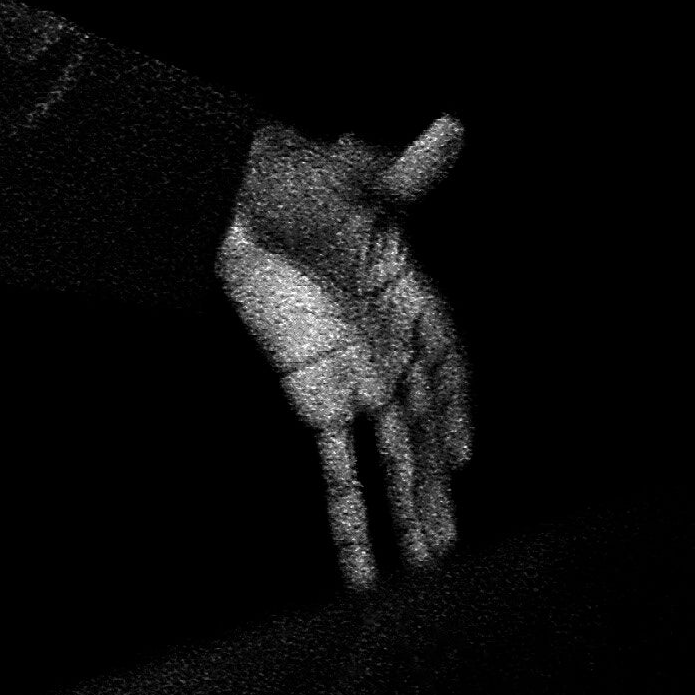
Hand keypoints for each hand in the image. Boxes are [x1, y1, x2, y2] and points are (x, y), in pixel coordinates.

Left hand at [217, 113, 473, 588]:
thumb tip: (450, 128)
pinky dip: (346, 511)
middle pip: (423, 433)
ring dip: (404, 514)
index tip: (465, 453)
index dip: (459, 405)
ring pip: (389, 460)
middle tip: (450, 551)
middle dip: (435, 492)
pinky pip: (336, 464)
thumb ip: (400, 171)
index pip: (449, 363)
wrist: (230, 193)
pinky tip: (355, 553)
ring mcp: (351, 378)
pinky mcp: (313, 395)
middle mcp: (387, 350)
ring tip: (422, 565)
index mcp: (412, 304)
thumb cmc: (293, 181)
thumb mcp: (352, 179)